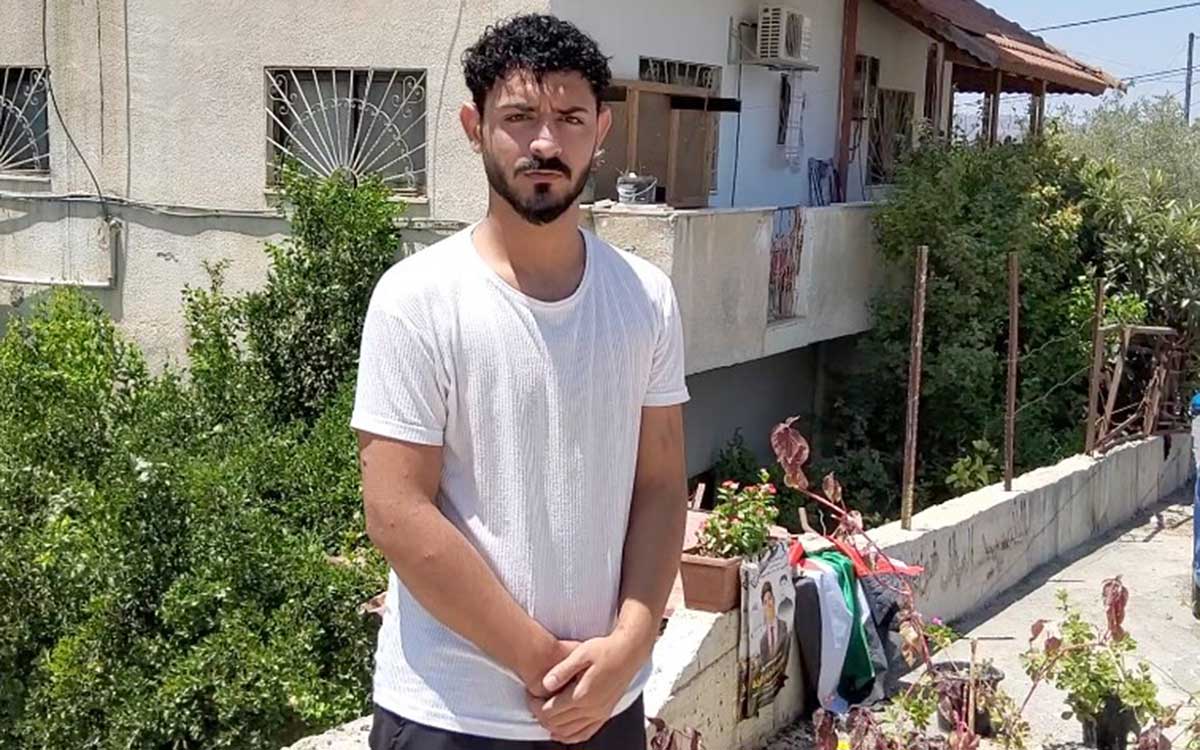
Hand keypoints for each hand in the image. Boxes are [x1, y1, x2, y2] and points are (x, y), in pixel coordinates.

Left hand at [527, 632, 650, 743]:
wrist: (629, 652)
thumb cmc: (606, 650)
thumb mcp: (580, 653)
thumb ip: (562, 670)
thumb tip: (545, 684)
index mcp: (582, 694)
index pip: (550, 711)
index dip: (535, 705)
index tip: (531, 696)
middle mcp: (591, 709)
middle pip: (557, 724)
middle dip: (541, 716)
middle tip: (535, 704)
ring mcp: (599, 714)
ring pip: (570, 733)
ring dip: (553, 728)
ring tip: (544, 716)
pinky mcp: (605, 714)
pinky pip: (585, 734)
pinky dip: (571, 737)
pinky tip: (562, 733)